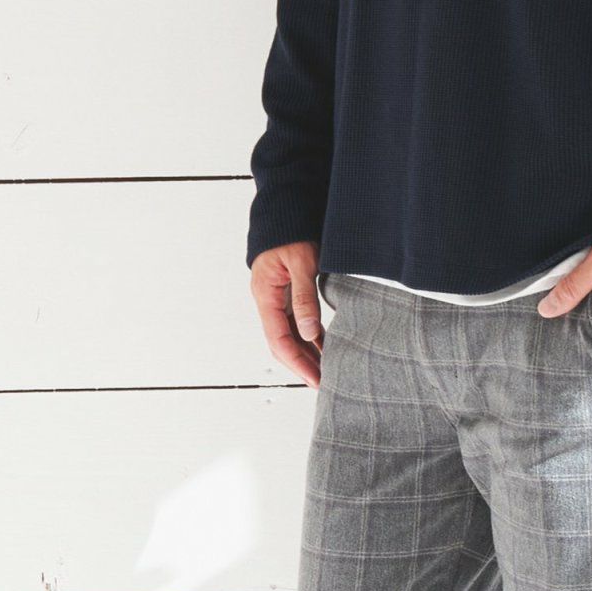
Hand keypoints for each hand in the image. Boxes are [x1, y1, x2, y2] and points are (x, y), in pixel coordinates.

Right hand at [250, 241, 326, 388]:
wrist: (287, 206)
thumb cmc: (292, 230)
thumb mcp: (302, 262)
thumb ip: (304, 298)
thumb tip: (308, 335)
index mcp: (265, 295)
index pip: (278, 340)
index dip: (296, 363)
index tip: (314, 380)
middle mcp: (268, 300)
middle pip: (283, 342)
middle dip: (301, 364)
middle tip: (323, 384)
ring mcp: (276, 297)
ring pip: (290, 333)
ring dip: (307, 352)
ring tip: (327, 371)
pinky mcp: (287, 291)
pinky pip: (297, 320)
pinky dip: (310, 335)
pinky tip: (325, 346)